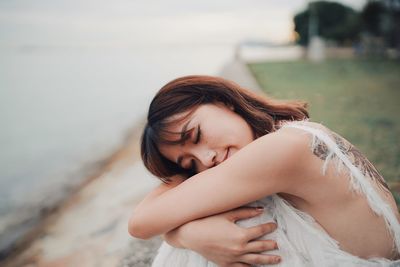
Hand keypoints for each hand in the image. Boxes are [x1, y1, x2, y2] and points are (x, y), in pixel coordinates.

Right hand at [164, 207, 280, 265]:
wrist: (191, 235)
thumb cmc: (208, 221)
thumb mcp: (228, 213)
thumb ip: (246, 211)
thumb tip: (261, 210)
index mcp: (241, 235)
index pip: (261, 231)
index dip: (269, 227)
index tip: (274, 225)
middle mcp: (239, 249)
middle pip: (261, 247)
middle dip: (271, 245)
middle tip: (278, 245)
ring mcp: (233, 258)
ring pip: (255, 260)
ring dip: (267, 259)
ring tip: (276, 259)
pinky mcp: (226, 264)